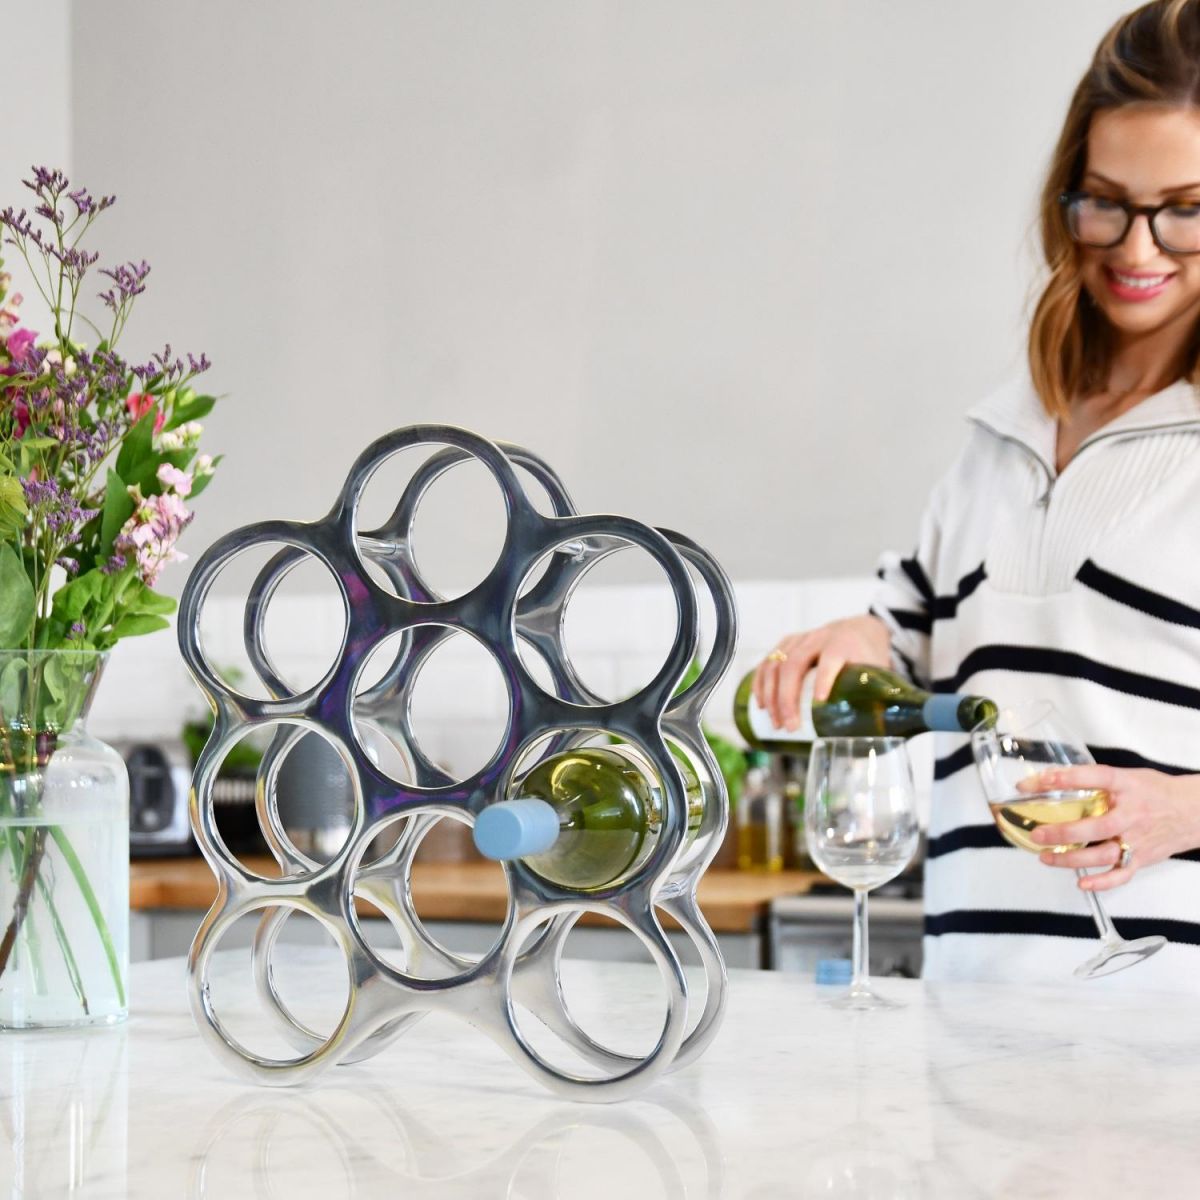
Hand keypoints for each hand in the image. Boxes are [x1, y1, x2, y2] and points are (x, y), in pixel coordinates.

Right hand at [753, 614, 890, 732]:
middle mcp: (819, 638)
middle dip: (788, 698)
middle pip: (796, 664)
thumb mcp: (876, 671)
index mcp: (844, 643)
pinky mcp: (786, 643)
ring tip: (776, 722)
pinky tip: (761, 704)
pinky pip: (767, 662)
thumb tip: (873, 740)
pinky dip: (761, 684)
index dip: (824, 678)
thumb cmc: (866, 656)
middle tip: (790, 726)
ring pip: (776, 664)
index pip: (830, 659)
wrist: (858, 629)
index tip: (819, 701)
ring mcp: (799, 639)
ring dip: (771, 696)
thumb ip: (874, 698)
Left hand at [1022, 765, 1199, 891]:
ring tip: (1045, 856)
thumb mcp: (1128, 776)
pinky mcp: (1142, 859)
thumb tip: (1050, 779)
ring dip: (1071, 859)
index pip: (1098, 777)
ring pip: (1103, 855)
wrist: (1194, 812)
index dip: (1069, 778)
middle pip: (1097, 826)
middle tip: (1038, 833)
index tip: (1042, 780)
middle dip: (1064, 832)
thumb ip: (1095, 779)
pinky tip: (1082, 883)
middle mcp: (1132, 814)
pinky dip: (1101, 882)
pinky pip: (1121, 875)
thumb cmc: (1156, 792)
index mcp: (1128, 787)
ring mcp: (1137, 840)